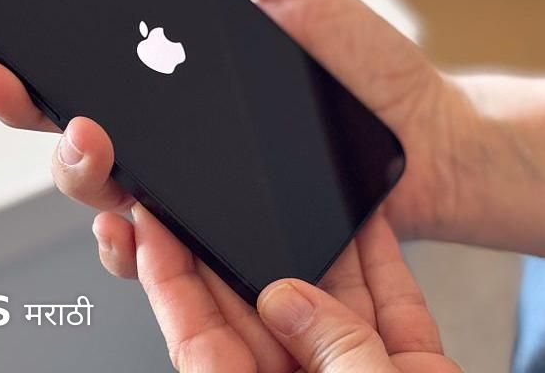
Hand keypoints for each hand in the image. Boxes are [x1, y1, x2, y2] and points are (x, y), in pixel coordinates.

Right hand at [0, 0, 473, 242]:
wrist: (426, 141)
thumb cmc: (368, 73)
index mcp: (177, 82)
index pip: (87, 74)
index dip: (30, 67)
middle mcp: (172, 139)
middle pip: (72, 135)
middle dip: (27, 114)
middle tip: (18, 89)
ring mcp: (192, 191)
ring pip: (101, 194)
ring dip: (75, 172)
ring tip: (91, 143)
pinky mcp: (221, 238)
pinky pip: (156, 255)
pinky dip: (129, 247)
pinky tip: (131, 227)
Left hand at [130, 203, 459, 371]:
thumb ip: (328, 355)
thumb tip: (288, 298)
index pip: (201, 345)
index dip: (171, 285)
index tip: (152, 230)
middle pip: (259, 314)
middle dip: (241, 248)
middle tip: (220, 192)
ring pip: (329, 303)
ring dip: (319, 244)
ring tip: (295, 188)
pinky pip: (393, 312)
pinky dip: (384, 266)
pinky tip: (371, 223)